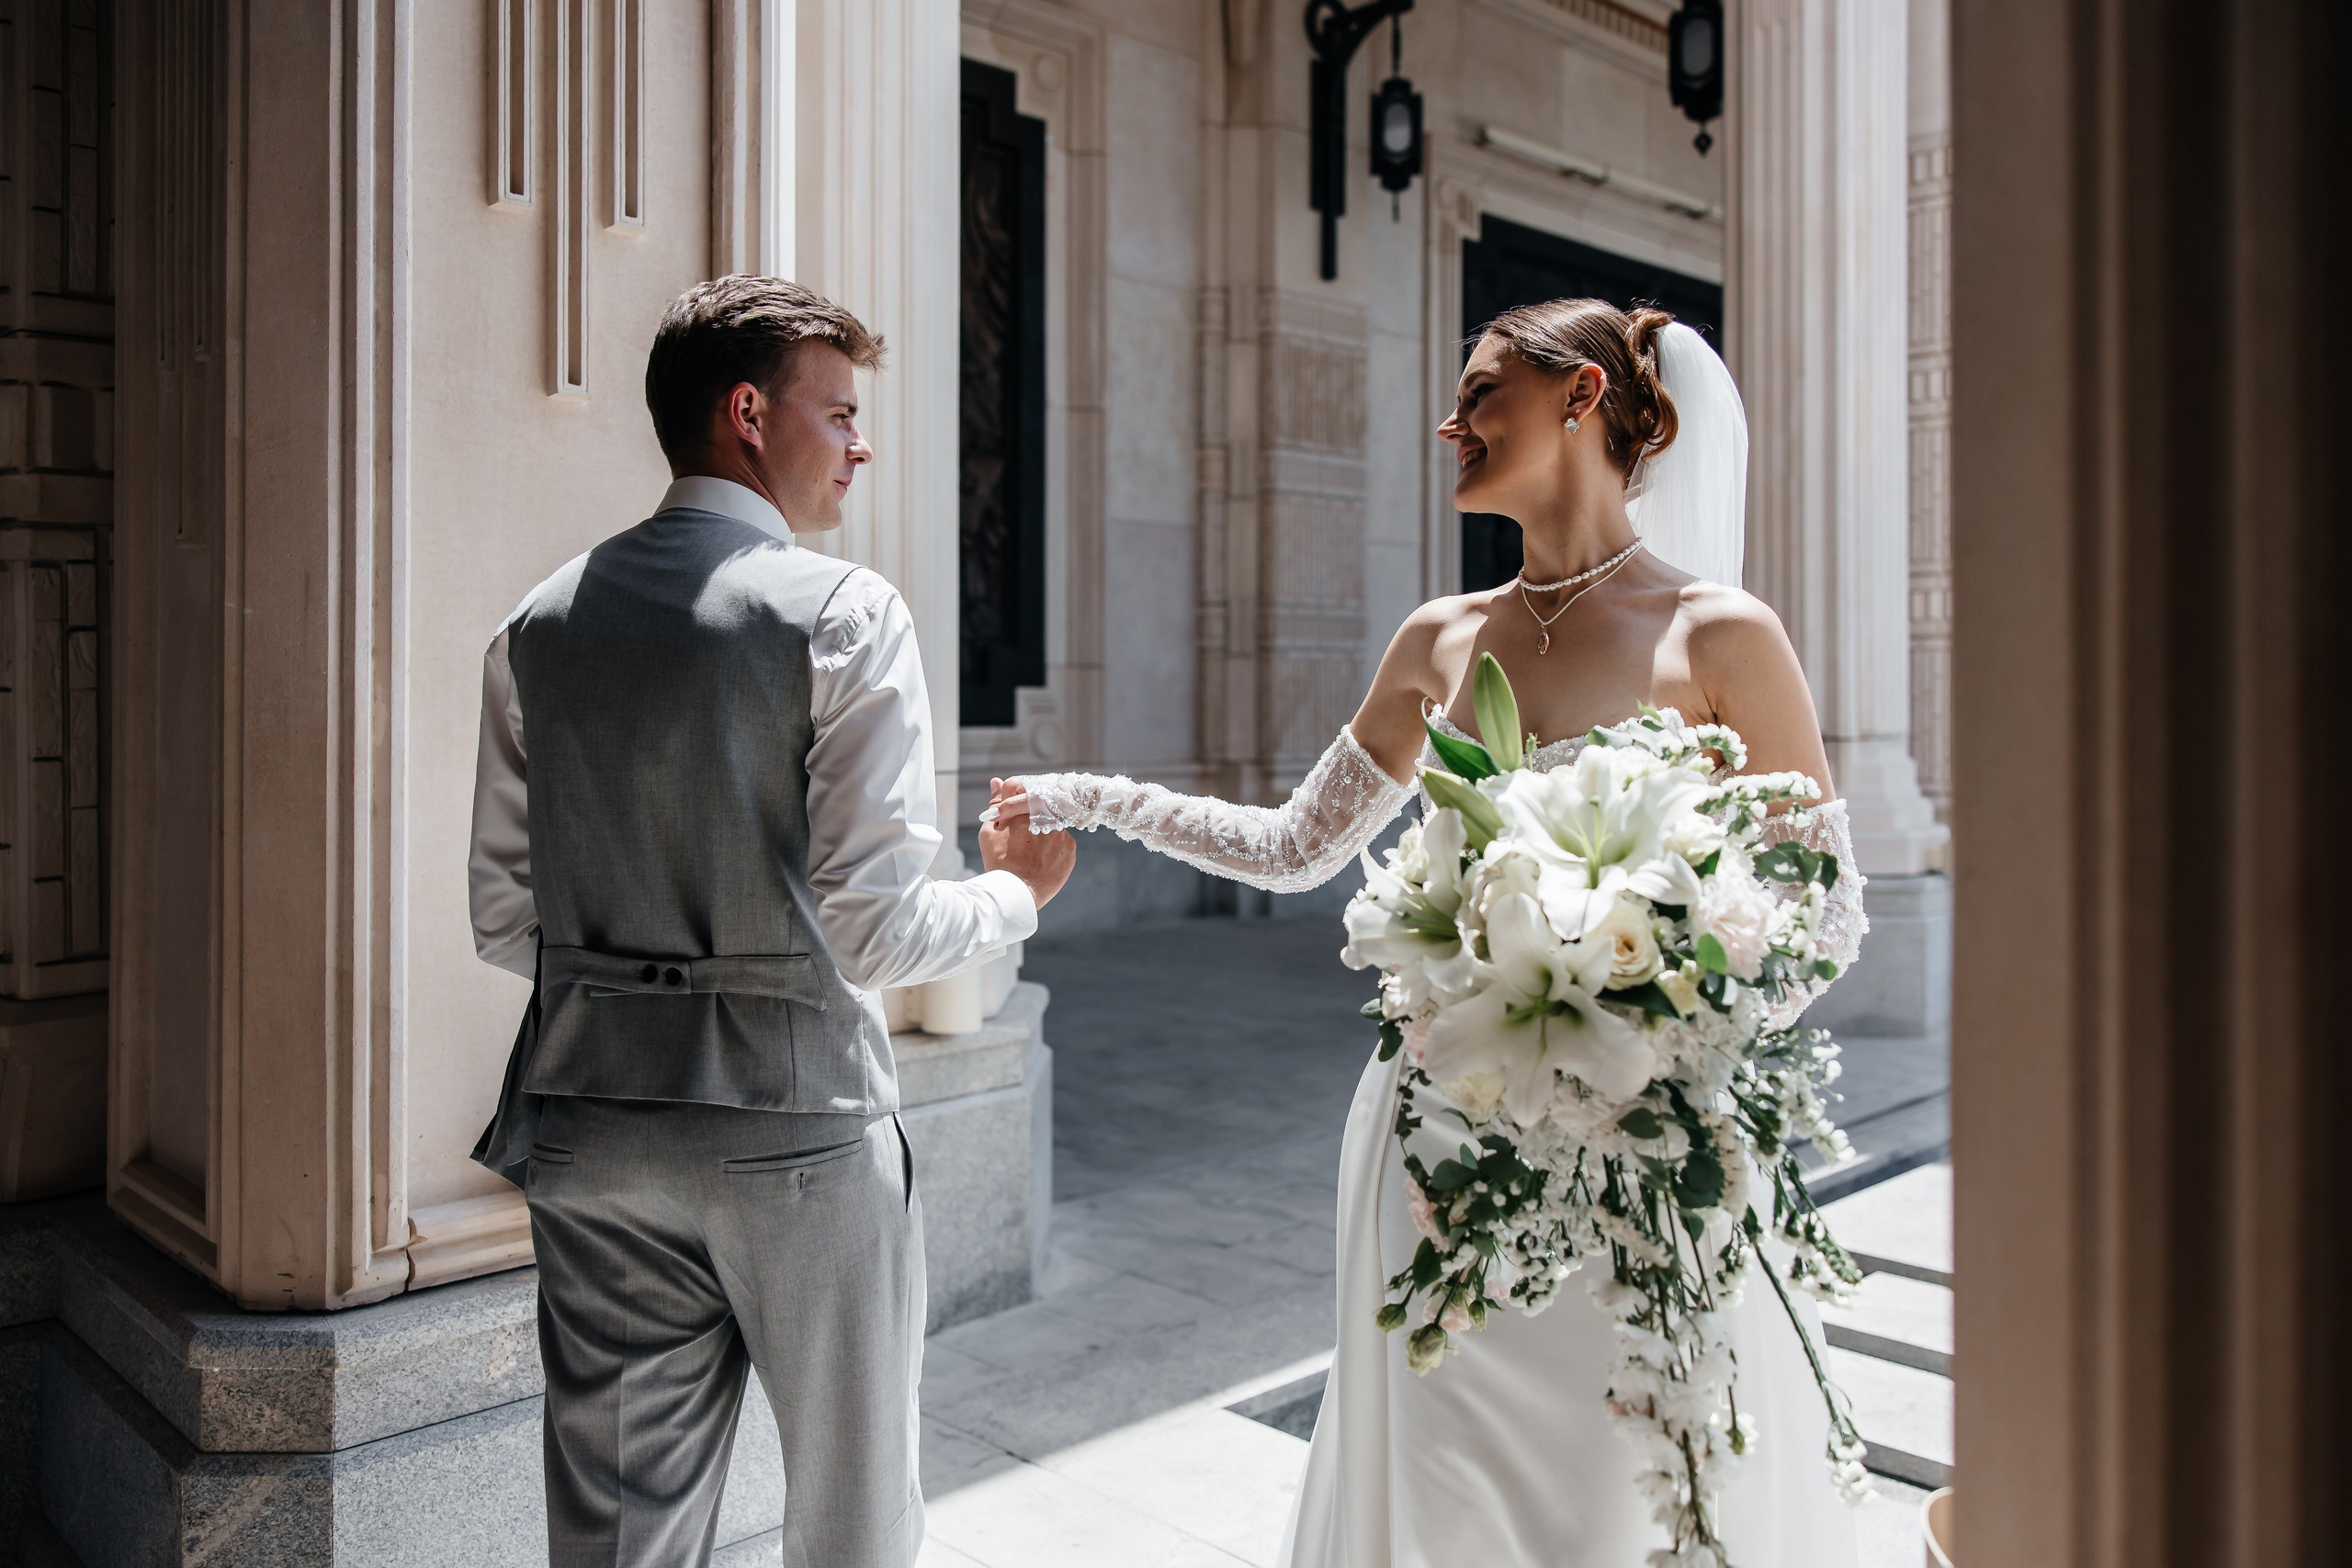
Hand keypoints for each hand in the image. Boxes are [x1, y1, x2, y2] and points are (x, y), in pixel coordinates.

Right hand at [978, 777, 1073, 909]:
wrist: (1018, 893)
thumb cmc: (999, 863)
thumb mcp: (989, 832)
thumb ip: (995, 804)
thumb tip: (996, 781)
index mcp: (1023, 809)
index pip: (1018, 790)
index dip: (1012, 804)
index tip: (1010, 818)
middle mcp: (1044, 816)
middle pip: (1037, 807)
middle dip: (1028, 819)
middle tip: (1021, 840)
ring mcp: (1060, 832)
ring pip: (1051, 825)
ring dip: (1042, 833)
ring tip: (1031, 854)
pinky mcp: (1070, 847)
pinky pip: (1062, 841)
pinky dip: (1053, 849)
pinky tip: (1042, 861)